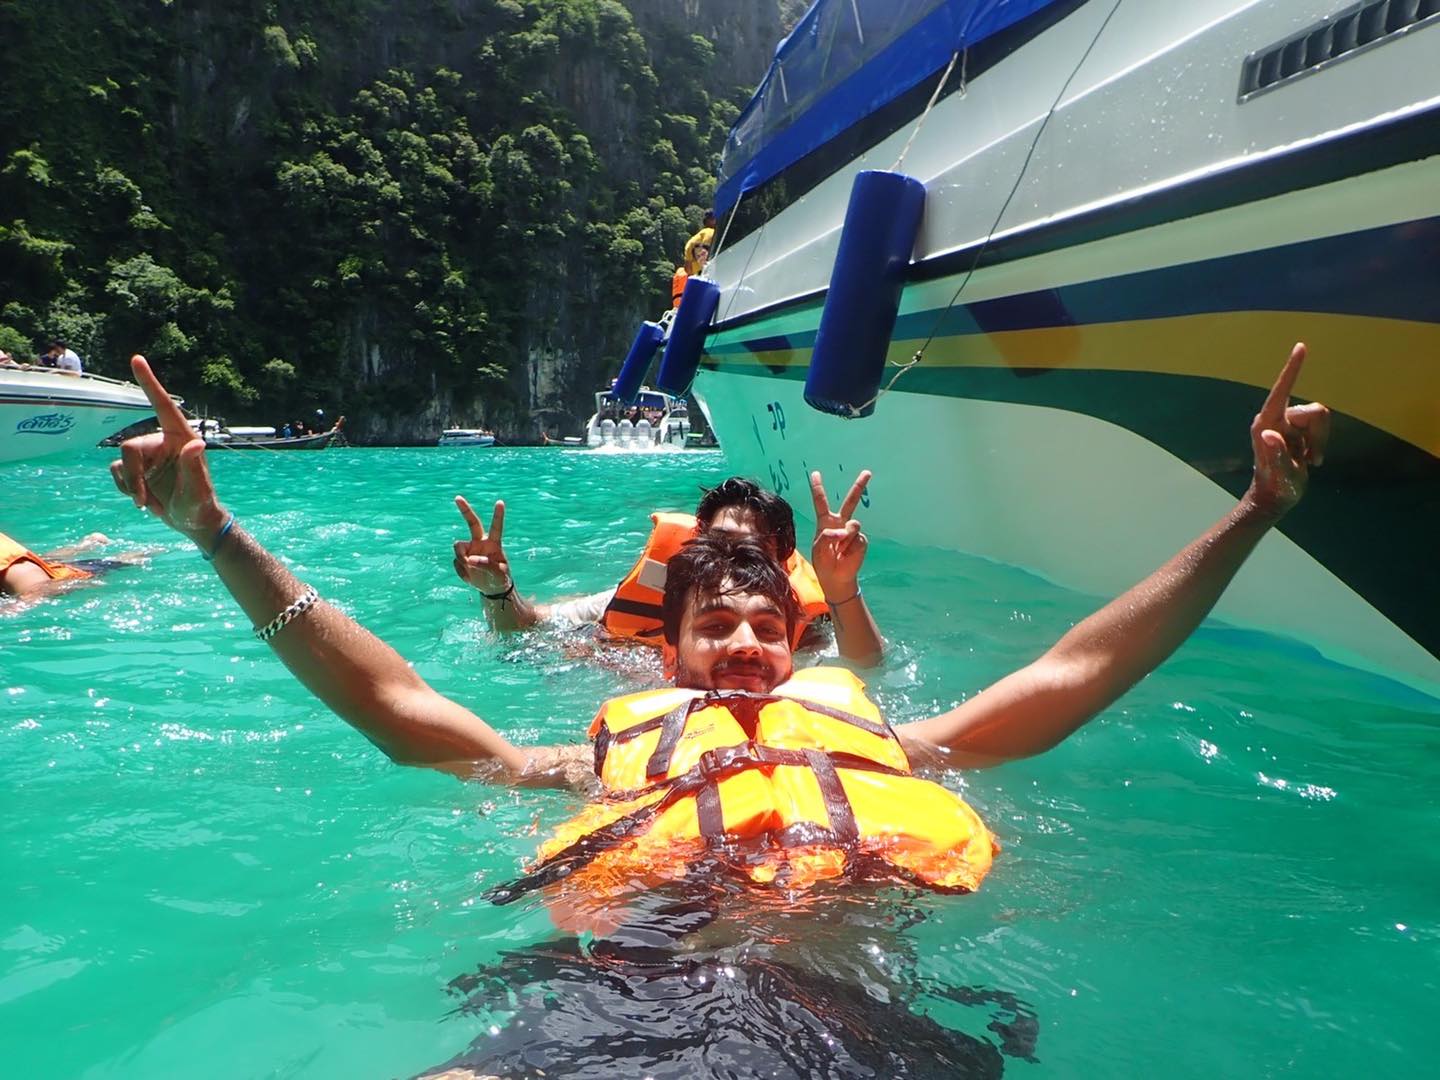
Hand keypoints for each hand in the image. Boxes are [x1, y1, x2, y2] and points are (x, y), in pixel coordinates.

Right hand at [109, 355, 226, 543]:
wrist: (192, 522)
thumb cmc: (200, 505)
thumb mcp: (199, 490)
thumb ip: (194, 467)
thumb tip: (196, 443)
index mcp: (181, 438)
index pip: (164, 406)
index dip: (149, 383)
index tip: (137, 359)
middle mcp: (162, 442)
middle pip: (129, 446)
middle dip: (132, 475)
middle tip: (141, 498)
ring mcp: (148, 456)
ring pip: (121, 462)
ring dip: (129, 485)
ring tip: (145, 502)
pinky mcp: (137, 469)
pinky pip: (117, 472)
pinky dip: (124, 488)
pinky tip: (141, 499)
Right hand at [453, 495, 511, 593]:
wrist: (491, 589)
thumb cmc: (500, 578)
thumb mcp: (498, 574)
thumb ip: (486, 566)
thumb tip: (470, 560)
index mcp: (494, 543)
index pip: (496, 527)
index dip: (498, 515)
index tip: (500, 502)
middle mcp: (480, 543)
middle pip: (472, 523)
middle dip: (465, 510)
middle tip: (457, 497)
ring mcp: (470, 550)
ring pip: (458, 547)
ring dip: (462, 557)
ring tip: (470, 567)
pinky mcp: (461, 559)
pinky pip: (457, 563)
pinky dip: (462, 572)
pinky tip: (471, 577)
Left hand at [809, 468, 870, 596]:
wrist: (836, 577)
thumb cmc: (824, 562)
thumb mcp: (819, 547)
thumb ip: (828, 535)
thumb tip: (844, 532)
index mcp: (826, 522)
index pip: (821, 502)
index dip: (818, 488)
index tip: (815, 473)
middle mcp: (840, 523)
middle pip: (851, 501)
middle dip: (859, 486)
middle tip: (867, 472)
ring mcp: (852, 531)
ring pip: (853, 525)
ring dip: (845, 538)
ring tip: (839, 549)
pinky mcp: (861, 541)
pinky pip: (857, 538)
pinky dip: (850, 547)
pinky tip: (846, 554)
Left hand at [1246, 343, 1330, 520]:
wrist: (1275, 498)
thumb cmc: (1275, 488)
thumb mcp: (1279, 474)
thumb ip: (1275, 454)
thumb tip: (1270, 433)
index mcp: (1267, 423)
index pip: (1281, 390)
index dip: (1293, 369)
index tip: (1301, 346)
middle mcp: (1276, 419)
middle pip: (1314, 411)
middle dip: (1320, 434)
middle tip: (1311, 458)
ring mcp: (1287, 425)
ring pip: (1320, 419)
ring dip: (1320, 441)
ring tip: (1308, 460)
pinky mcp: (1296, 431)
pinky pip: (1321, 428)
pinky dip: (1320, 444)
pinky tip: (1308, 459)